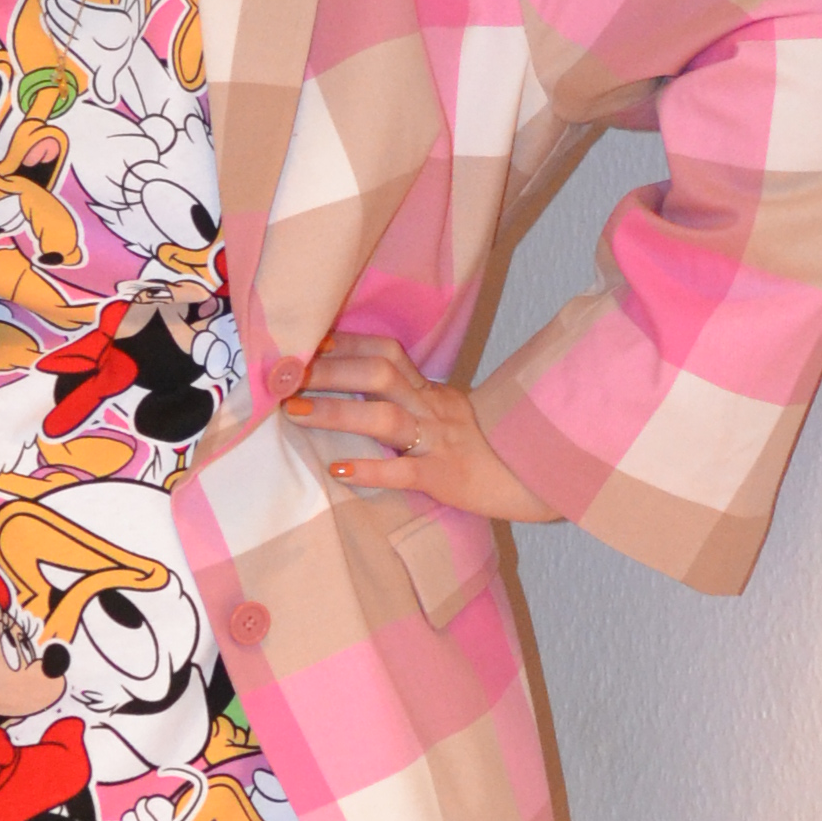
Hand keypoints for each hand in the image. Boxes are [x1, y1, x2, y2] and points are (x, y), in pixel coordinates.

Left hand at [283, 330, 560, 520]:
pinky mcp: (443, 477)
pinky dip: (370, 470)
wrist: (534, 477)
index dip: (347, 344)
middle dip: (331, 373)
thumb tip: (358, 390)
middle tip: (287, 378)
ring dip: (337, 414)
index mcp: (431, 390)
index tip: (309, 343)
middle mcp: (432, 408)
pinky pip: (404, 471)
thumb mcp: (448, 413)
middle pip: (379, 376)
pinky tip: (339, 471)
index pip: (388, 353)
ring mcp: (438, 442)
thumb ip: (410, 399)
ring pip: (385, 419)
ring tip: (297, 414)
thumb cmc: (483, 447)